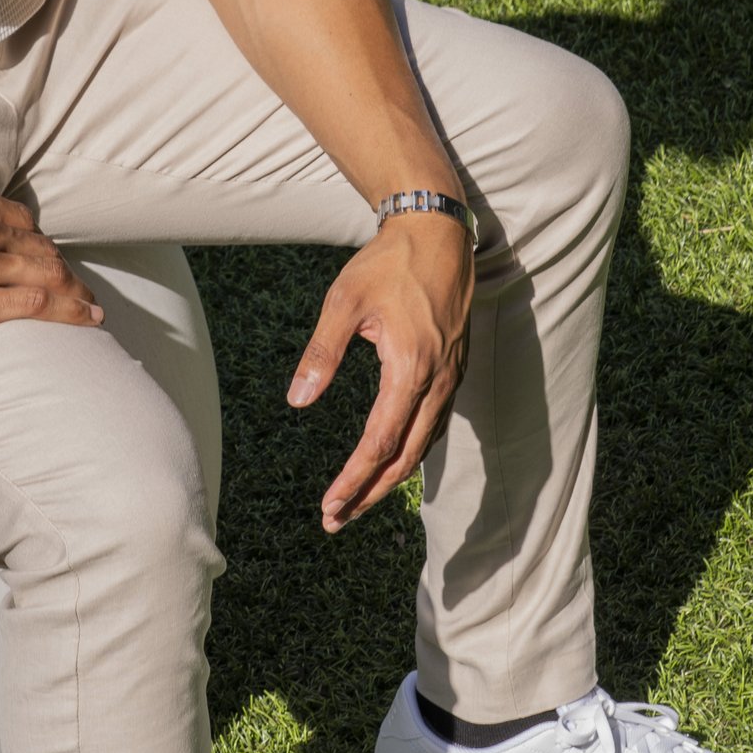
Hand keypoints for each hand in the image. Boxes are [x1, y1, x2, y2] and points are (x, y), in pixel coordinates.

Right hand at [0, 158, 103, 354]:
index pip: (22, 220)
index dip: (39, 241)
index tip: (48, 259)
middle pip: (42, 248)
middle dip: (65, 270)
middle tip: (82, 290)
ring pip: (49, 275)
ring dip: (77, 291)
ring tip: (93, 308)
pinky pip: (37, 305)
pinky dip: (68, 310)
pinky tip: (84, 318)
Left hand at [289, 217, 474, 531]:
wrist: (437, 232)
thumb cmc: (388, 264)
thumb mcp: (343, 302)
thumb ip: (321, 353)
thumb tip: (298, 401)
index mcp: (411, 368)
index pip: (380, 442)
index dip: (355, 479)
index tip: (331, 506)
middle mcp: (437, 381)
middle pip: (406, 457)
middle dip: (371, 493)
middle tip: (337, 520)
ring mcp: (451, 377)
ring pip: (423, 445)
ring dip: (391, 477)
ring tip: (357, 501)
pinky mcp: (454, 370)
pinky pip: (433, 425)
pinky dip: (410, 451)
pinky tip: (389, 460)